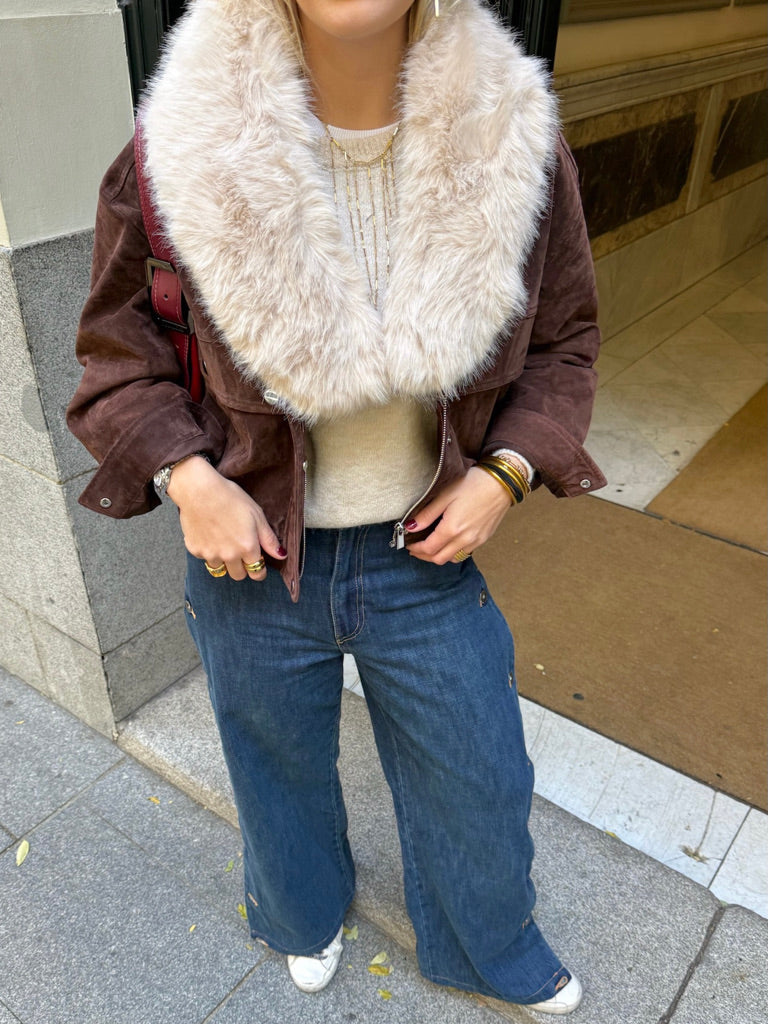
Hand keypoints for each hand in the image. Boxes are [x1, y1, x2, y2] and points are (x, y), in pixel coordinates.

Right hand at [167, 456, 285, 579]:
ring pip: (220, 569)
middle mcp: (229, 556)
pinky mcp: (194, 550)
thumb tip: (281, 555)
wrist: (198, 490)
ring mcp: (210, 554)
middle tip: (240, 551)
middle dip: (242, 568)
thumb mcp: (257, 515)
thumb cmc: (230, 498)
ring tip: (223, 541)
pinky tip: (209, 534)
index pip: (257, 573)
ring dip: (224, 561)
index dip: (259, 570)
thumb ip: (269, 539)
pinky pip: (204, 558)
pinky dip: (208, 551)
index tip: (258, 565)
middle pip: (238, 576)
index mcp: (247, 548)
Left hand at [405, 466, 512, 565]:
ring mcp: (476, 541)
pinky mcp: (484, 538)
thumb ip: (427, 514)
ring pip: (452, 558)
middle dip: (424, 556)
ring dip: (438, 556)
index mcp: (452, 529)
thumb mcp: (445, 495)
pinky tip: (448, 542)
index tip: (408, 544)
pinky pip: (465, 553)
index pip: (429, 548)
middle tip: (415, 548)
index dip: (416, 549)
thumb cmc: (473, 484)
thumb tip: (411, 527)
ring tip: (430, 547)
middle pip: (439, 558)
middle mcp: (465, 539)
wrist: (502, 483)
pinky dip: (453, 553)